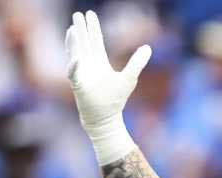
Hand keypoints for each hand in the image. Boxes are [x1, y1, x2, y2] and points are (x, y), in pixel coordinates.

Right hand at [65, 10, 150, 163]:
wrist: (105, 119)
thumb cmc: (116, 100)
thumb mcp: (129, 78)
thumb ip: (137, 62)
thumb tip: (148, 47)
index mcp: (99, 62)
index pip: (95, 41)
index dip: (93, 28)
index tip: (90, 14)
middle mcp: (89, 66)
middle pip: (84, 43)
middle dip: (81, 29)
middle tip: (78, 14)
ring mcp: (82, 75)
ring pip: (76, 54)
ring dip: (74, 42)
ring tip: (73, 29)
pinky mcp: (78, 86)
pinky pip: (75, 74)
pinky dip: (74, 66)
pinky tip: (76, 58)